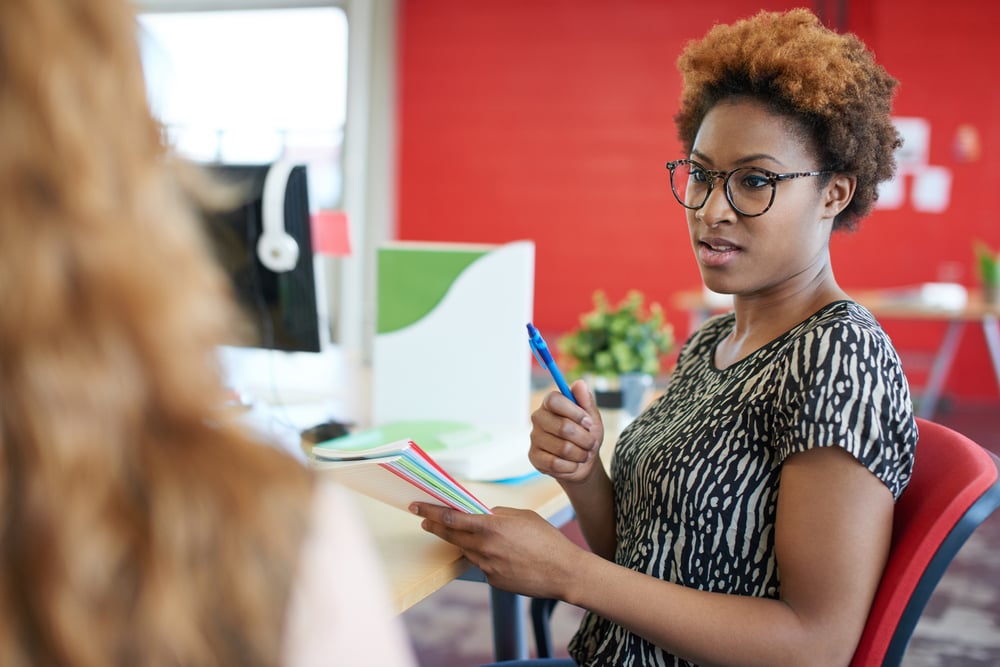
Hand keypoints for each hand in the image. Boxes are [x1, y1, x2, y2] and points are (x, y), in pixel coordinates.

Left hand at [410, 503, 583, 598]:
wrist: (563, 573)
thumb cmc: (547, 540)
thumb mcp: (523, 517)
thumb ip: (498, 515)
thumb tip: (483, 515)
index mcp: (491, 527)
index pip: (451, 518)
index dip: (430, 511)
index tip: (417, 507)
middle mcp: (484, 548)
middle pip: (450, 535)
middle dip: (434, 526)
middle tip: (425, 520)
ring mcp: (487, 567)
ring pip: (466, 550)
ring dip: (464, 542)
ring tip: (476, 535)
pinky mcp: (493, 581)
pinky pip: (482, 565)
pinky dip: (485, 557)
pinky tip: (503, 556)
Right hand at [529, 379, 604, 483]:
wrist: (583, 462)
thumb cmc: (586, 436)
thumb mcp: (592, 418)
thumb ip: (586, 401)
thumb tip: (579, 383)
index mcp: (550, 403)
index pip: (554, 400)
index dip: (574, 412)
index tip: (588, 422)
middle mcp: (538, 418)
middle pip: (563, 427)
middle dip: (585, 438)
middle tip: (591, 443)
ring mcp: (534, 437)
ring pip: (563, 448)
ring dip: (581, 454)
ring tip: (584, 454)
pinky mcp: (534, 456)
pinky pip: (555, 463)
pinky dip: (571, 466)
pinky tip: (572, 464)